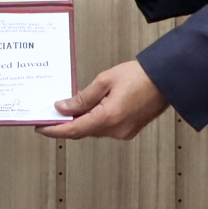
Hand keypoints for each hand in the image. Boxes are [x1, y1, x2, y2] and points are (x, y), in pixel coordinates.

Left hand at [38, 59, 170, 140]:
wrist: (166, 79)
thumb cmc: (140, 76)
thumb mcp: (105, 81)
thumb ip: (82, 97)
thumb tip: (62, 108)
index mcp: (108, 118)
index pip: (73, 130)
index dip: (54, 130)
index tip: (40, 127)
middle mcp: (116, 130)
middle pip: (83, 131)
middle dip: (65, 124)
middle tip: (50, 114)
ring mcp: (124, 132)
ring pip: (94, 130)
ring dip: (80, 121)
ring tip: (68, 108)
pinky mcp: (129, 130)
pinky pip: (105, 128)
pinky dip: (94, 120)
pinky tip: (88, 108)